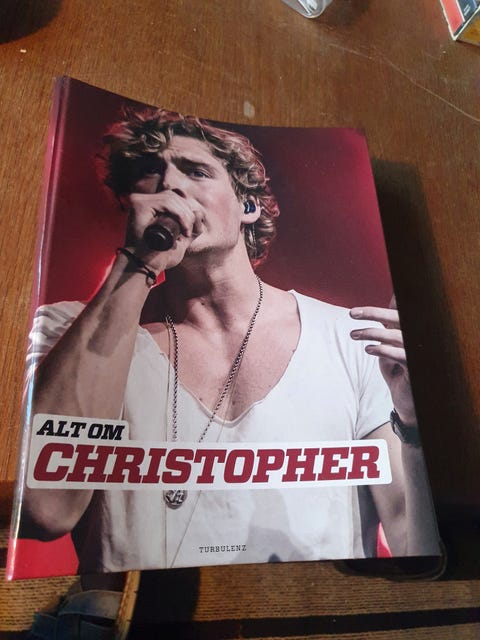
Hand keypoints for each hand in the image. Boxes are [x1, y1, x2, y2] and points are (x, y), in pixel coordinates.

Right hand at [122, 190, 203, 270]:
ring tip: (186, 233)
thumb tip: (199, 212)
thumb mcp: (180, 240)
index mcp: (151, 205)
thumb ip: (190, 228)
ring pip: (171, 198)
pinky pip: (166, 203)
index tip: (191, 227)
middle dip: (188, 213)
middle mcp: (144, 200)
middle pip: (174, 195)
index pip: (175, 194)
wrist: (145, 267)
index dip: (188, 207)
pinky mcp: (139, 205)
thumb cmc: (160, 256)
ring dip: (185, 216)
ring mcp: (139, 201)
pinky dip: (179, 215)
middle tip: (189, 233)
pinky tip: (183, 230)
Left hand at [350, 297, 415, 425]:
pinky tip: (369, 349)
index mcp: (412, 331)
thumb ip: (388, 327)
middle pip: (399, 318)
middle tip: (351, 313)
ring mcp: (420, 353)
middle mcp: (419, 339)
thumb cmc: (398, 371)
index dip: (387, 302)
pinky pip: (401, 355)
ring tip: (354, 334)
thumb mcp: (390, 346)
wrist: (406, 402)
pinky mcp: (416, 368)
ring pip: (396, 336)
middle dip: (374, 313)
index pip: (400, 311)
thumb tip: (385, 304)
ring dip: (372, 333)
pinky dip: (383, 350)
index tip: (366, 301)